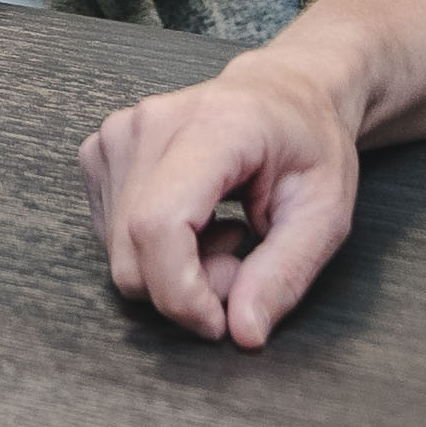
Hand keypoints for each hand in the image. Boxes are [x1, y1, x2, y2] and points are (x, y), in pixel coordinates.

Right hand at [80, 47, 363, 349]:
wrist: (283, 93)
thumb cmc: (309, 145)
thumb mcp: (324, 214)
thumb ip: (285, 274)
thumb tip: (242, 333)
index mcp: (214, 126)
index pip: (158, 226)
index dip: (181, 294)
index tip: (220, 322)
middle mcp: (152, 123)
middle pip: (132, 251)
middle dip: (185, 289)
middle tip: (241, 264)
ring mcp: (118, 134)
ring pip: (119, 252)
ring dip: (172, 270)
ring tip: (223, 234)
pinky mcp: (100, 151)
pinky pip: (110, 235)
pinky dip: (151, 250)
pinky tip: (193, 221)